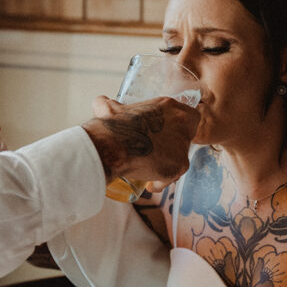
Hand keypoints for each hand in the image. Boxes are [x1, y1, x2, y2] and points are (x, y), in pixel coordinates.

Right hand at [81, 95, 198, 184]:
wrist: (113, 145)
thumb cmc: (112, 126)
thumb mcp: (110, 109)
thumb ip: (109, 105)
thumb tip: (100, 102)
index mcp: (169, 106)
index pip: (186, 116)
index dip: (176, 127)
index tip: (163, 135)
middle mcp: (181, 122)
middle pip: (186, 137)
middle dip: (172, 146)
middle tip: (156, 153)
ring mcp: (182, 144)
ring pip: (179, 158)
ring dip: (166, 165)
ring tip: (149, 169)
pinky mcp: (180, 164)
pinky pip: (172, 176)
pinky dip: (160, 182)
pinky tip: (149, 183)